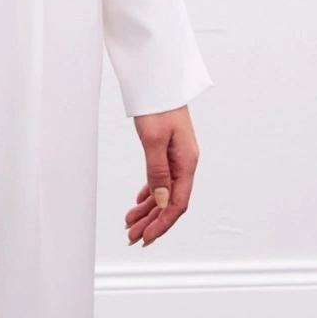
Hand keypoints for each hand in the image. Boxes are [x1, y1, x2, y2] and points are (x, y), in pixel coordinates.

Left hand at [124, 104, 199, 247]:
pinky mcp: (168, 150)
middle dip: (152, 221)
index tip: (146, 237)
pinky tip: (140, 201)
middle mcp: (185, 162)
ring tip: (130, 223)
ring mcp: (177, 157)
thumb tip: (162, 202)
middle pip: (171, 201)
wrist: (159, 80)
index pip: (178, 203)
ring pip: (164, 191)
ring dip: (148, 209)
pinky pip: (161, 179)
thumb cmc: (158, 105)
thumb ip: (158, 172)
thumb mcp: (153, 139)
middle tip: (132, 237)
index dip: (162, 223)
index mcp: (186, 162)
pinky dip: (149, 192)